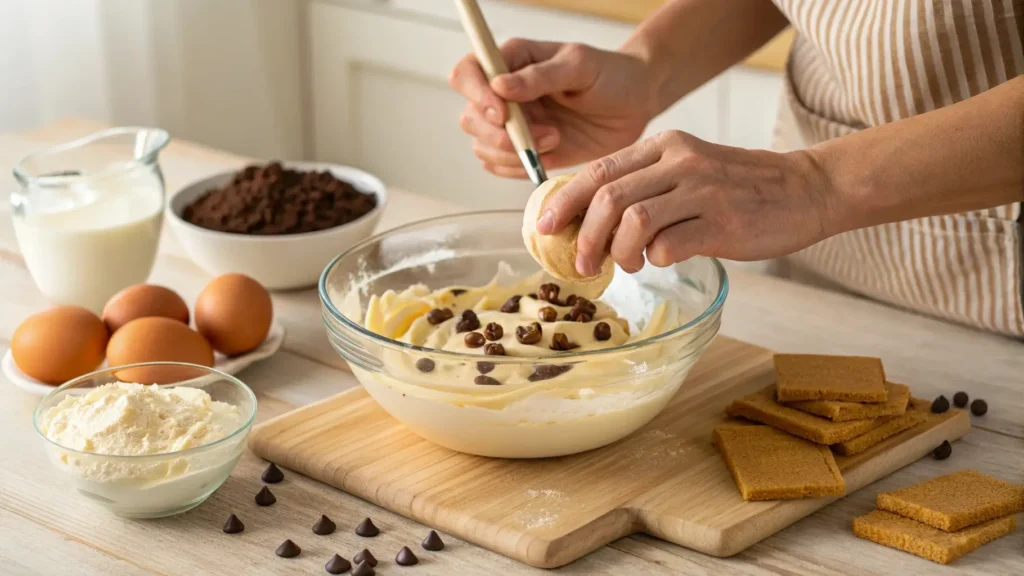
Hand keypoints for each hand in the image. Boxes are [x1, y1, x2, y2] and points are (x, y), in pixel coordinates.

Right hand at [448, 39, 654, 177]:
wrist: (635, 104)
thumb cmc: (611, 75)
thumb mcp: (580, 66)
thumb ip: (540, 76)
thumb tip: (499, 86)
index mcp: (511, 62)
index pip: (468, 74)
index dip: (477, 96)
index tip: (504, 114)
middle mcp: (504, 93)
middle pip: (470, 118)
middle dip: (501, 135)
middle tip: (546, 134)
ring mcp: (513, 124)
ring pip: (482, 146)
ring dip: (514, 153)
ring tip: (555, 141)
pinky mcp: (525, 150)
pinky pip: (501, 166)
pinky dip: (519, 168)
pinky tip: (549, 155)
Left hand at [536, 130, 834, 273]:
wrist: (805, 190)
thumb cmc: (739, 187)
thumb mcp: (687, 168)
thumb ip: (645, 184)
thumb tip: (589, 218)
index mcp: (664, 146)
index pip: (599, 171)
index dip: (563, 201)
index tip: (544, 227)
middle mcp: (680, 161)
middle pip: (608, 197)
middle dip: (582, 236)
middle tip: (580, 264)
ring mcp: (702, 191)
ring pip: (633, 221)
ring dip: (617, 252)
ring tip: (626, 265)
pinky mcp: (723, 223)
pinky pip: (669, 245)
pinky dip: (655, 259)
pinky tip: (661, 261)